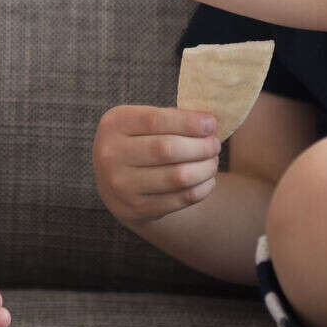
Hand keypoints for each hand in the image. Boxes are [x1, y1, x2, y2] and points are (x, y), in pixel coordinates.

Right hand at [92, 105, 220, 225]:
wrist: (113, 181)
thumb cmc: (137, 142)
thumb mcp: (141, 122)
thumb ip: (170, 118)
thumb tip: (208, 122)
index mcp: (114, 124)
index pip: (154, 120)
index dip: (187, 122)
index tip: (211, 123)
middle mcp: (111, 155)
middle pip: (167, 149)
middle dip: (200, 146)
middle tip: (215, 144)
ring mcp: (122, 185)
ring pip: (177, 177)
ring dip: (204, 168)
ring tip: (213, 161)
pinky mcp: (136, 208)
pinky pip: (179, 199)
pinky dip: (201, 189)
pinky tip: (207, 180)